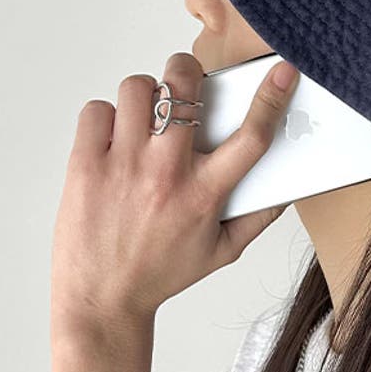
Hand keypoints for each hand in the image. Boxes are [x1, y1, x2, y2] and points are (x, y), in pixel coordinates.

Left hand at [50, 52, 299, 345]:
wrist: (101, 300)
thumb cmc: (161, 273)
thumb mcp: (222, 252)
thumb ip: (259, 218)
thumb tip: (286, 188)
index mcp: (205, 194)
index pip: (251, 136)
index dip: (272, 98)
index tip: (283, 73)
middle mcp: (165, 174)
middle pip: (183, 90)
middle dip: (188, 71)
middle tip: (186, 82)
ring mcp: (122, 165)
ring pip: (137, 89)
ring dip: (146, 93)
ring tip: (146, 115)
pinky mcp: (85, 165)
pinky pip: (96, 109)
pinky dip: (106, 116)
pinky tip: (115, 137)